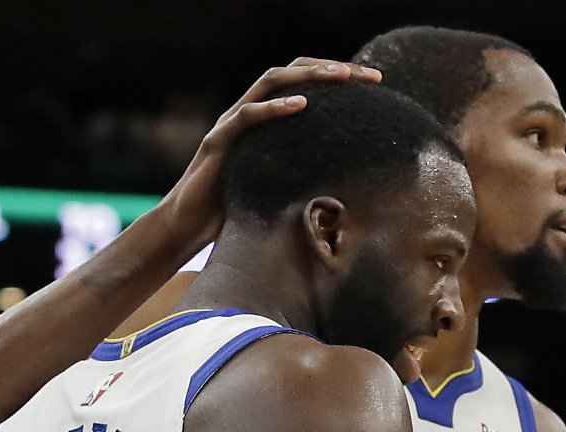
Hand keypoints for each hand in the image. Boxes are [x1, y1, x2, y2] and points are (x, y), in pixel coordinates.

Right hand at [154, 59, 383, 252]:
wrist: (189, 229)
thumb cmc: (236, 212)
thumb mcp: (283, 191)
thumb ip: (308, 178)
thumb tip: (355, 194)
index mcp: (268, 122)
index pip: (307, 86)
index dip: (339, 80)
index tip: (376, 84)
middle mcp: (250, 114)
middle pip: (293, 74)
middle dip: (332, 68)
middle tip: (369, 75)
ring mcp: (232, 124)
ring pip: (270, 82)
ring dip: (307, 77)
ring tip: (340, 76)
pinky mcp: (218, 142)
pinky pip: (247, 117)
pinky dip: (274, 107)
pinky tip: (301, 105)